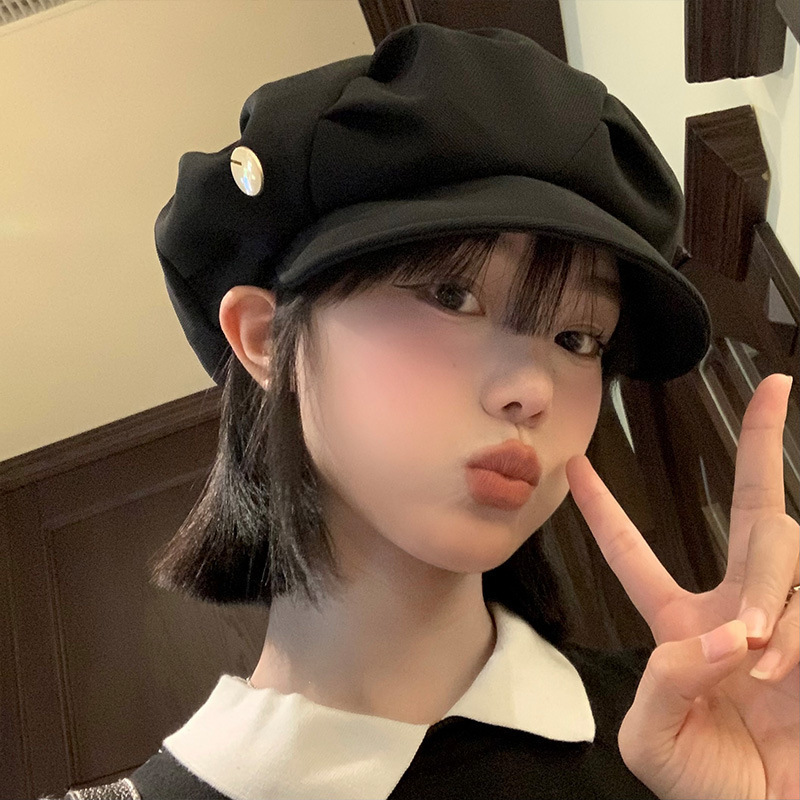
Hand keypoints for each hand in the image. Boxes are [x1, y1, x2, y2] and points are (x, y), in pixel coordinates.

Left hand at [566, 372, 798, 799]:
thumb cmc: (708, 786)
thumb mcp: (652, 742)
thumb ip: (660, 685)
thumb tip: (717, 637)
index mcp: (681, 624)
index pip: (633, 553)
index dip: (604, 511)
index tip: (575, 465)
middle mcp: (739, 609)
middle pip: (755, 514)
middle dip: (764, 444)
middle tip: (783, 397)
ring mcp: (789, 617)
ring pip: (781, 552)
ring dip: (767, 600)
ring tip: (759, 665)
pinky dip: (789, 634)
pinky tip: (780, 672)